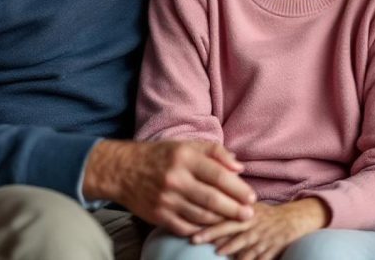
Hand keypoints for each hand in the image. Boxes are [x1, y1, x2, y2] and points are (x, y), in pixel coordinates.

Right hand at [83, 139, 255, 235]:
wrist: (122, 171)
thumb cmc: (161, 156)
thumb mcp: (187, 145)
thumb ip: (215, 153)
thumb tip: (240, 168)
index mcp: (184, 158)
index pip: (218, 175)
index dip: (238, 188)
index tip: (252, 197)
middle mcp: (175, 179)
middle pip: (211, 198)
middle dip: (234, 209)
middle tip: (249, 215)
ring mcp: (165, 200)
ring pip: (200, 215)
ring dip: (221, 221)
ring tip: (235, 222)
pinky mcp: (157, 216)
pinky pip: (185, 227)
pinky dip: (201, 229)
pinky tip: (213, 228)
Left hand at [194, 198, 328, 259]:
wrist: (296, 219)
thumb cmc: (269, 215)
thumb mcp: (253, 207)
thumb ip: (234, 208)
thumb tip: (208, 206)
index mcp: (248, 213)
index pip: (226, 217)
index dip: (209, 222)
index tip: (192, 226)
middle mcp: (255, 224)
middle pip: (231, 229)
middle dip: (213, 235)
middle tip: (195, 239)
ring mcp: (264, 237)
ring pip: (246, 244)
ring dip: (231, 249)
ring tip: (218, 252)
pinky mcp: (274, 248)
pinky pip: (262, 257)